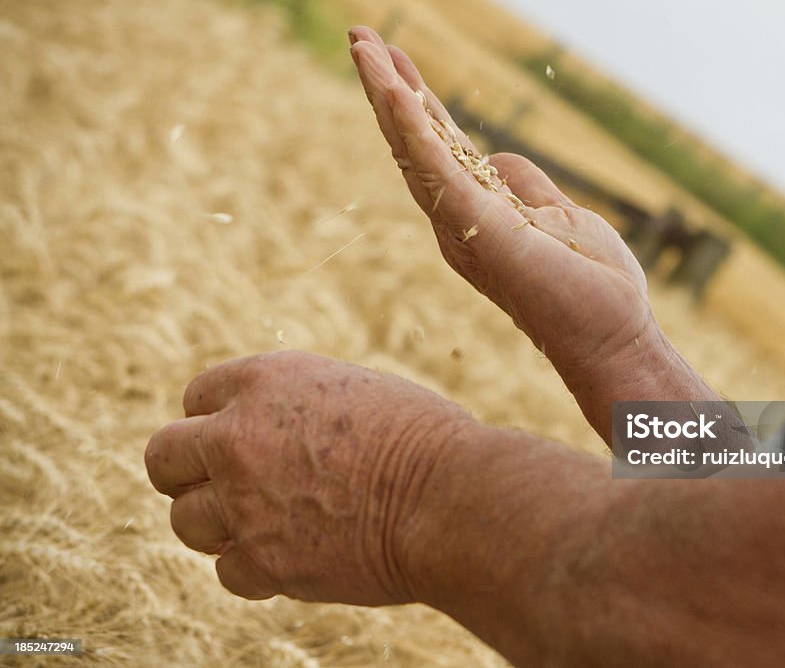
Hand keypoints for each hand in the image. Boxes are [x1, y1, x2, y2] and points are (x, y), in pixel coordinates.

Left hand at [144, 350, 470, 603]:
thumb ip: (296, 405)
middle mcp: (238, 436)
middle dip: (187, 473)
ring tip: (267, 525)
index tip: (235, 441)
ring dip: (219, 525)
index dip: (215, 421)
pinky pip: (228, 572)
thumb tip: (269, 428)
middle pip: (163, 457)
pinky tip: (296, 556)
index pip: (195, 398)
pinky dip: (257, 570)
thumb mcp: (354, 391)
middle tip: (222, 487)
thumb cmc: (425, 440)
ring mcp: (243, 501)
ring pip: (186, 521)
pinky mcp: (262, 561)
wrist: (452, 498)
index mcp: (264, 381)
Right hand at [349, 28, 699, 438]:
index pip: (438, 147)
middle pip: (414, 142)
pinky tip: (394, 86)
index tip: (394, 57)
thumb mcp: (559, 216)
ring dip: (387, 94)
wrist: (610, 336)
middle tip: (359, 36)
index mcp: (476, 215)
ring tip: (362, 44)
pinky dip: (413, 125)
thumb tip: (501, 157)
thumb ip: (527, 186)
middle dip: (387, 87)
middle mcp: (456, 220)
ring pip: (414, 148)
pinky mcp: (475, 227)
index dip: (416, 102)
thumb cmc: (590, 287)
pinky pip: (436, 167)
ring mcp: (462, 224)